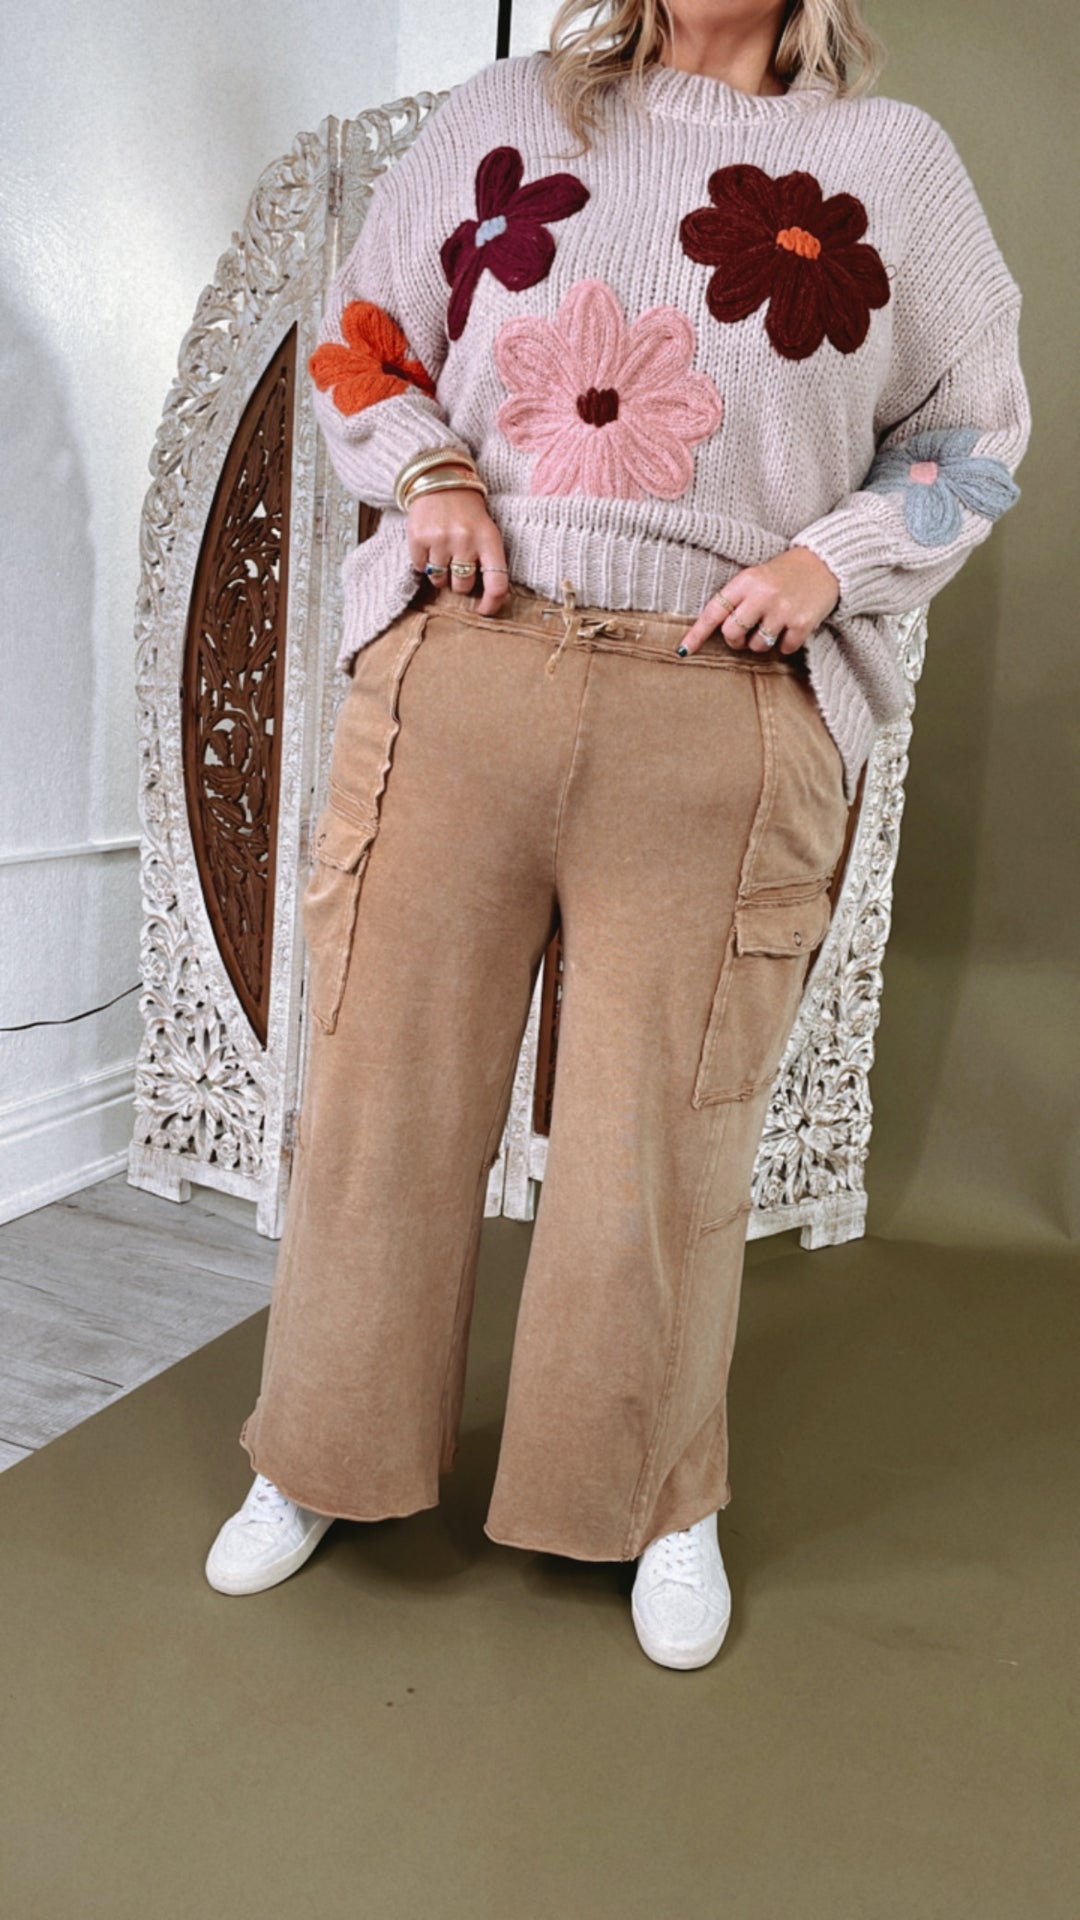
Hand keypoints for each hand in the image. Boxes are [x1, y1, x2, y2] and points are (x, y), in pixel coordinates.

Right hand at [407, 488, 510, 616]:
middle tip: (457, 564)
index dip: (492, 604)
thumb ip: (487, 559)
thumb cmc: (467, 511)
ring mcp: (440, 539)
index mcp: (489, 540)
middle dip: (459, 582)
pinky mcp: (418, 538)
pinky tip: (429, 546)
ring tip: (442, 553)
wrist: (439, 478)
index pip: (497, 583)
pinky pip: (420, 568)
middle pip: (463, 586)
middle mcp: (466, 540)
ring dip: (440, 574)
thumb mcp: (486, 529)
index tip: (484, 611)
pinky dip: (423, 563)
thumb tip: (483, 598)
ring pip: (439, 581)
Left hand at [677, 547, 840, 656]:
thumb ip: (737, 600)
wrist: (825, 563)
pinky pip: (783, 649)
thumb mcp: (757, 577)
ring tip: (773, 626)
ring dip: (762, 643)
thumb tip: (719, 633)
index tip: (683, 651)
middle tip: (746, 634)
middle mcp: (762, 595)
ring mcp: (782, 609)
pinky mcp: (802, 623)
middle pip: (732, 634)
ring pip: (757, 646)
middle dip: (736, 640)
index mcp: (745, 581)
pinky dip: (786, 644)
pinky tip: (791, 628)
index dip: (696, 634)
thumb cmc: (784, 575)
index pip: (714, 612)